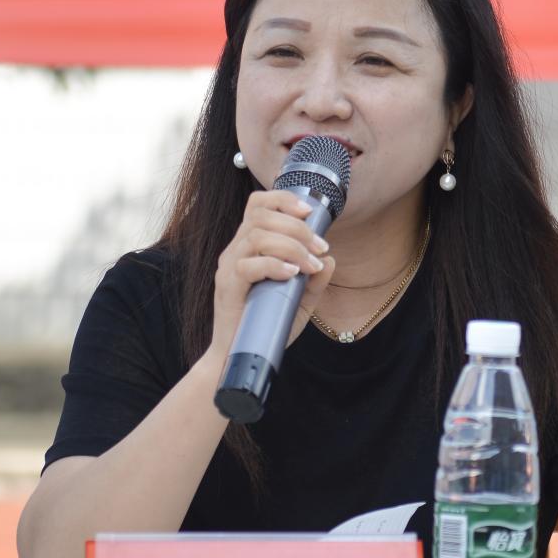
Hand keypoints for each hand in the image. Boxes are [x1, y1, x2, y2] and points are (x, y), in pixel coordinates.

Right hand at [208, 189, 334, 357]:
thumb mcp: (299, 302)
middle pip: (261, 216)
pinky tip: (292, 274)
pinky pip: (247, 265)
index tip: (309, 211)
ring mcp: (228, 268)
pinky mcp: (227, 287)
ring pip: (257, 237)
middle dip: (298, 227)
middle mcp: (235, 250)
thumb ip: (314, 282)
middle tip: (320, 247)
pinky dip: (274, 265)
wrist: (241, 357)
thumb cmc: (267, 326)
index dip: (283, 200)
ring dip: (291, 246)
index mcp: (249, 246)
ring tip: (310, 265)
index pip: (258, 205)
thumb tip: (330, 260)